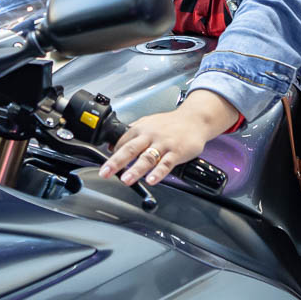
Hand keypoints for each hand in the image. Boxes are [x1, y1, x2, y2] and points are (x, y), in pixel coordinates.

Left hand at [98, 90, 238, 185]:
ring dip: (136, 169)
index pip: (123, 143)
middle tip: (105, 173)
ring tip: (126, 180)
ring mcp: (164, 144)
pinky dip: (158, 172)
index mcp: (141, 129)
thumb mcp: (148, 123)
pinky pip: (166, 163)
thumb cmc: (171, 123)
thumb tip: (113, 146)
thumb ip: (131, 133)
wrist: (195, 119)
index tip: (106, 168)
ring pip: (148, 158)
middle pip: (130, 149)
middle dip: (116, 162)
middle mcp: (150, 135)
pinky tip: (152, 180)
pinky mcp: (177, 152)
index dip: (113, 156)